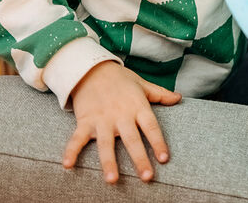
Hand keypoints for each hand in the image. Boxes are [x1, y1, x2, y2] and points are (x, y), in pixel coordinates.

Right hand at [64, 60, 181, 182]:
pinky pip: (77, 139)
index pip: (151, 127)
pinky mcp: (85, 121)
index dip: (158, 142)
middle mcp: (121, 115)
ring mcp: (102, 119)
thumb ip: (160, 94)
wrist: (91, 67)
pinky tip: (68, 165)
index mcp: (137, 106)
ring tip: (112, 179)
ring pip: (106, 144)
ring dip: (108, 162)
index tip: (164, 159)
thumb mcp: (141, 84)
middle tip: (147, 177)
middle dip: (139, 158)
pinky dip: (71, 151)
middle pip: (132, 140)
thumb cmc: (119, 78)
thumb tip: (179, 98)